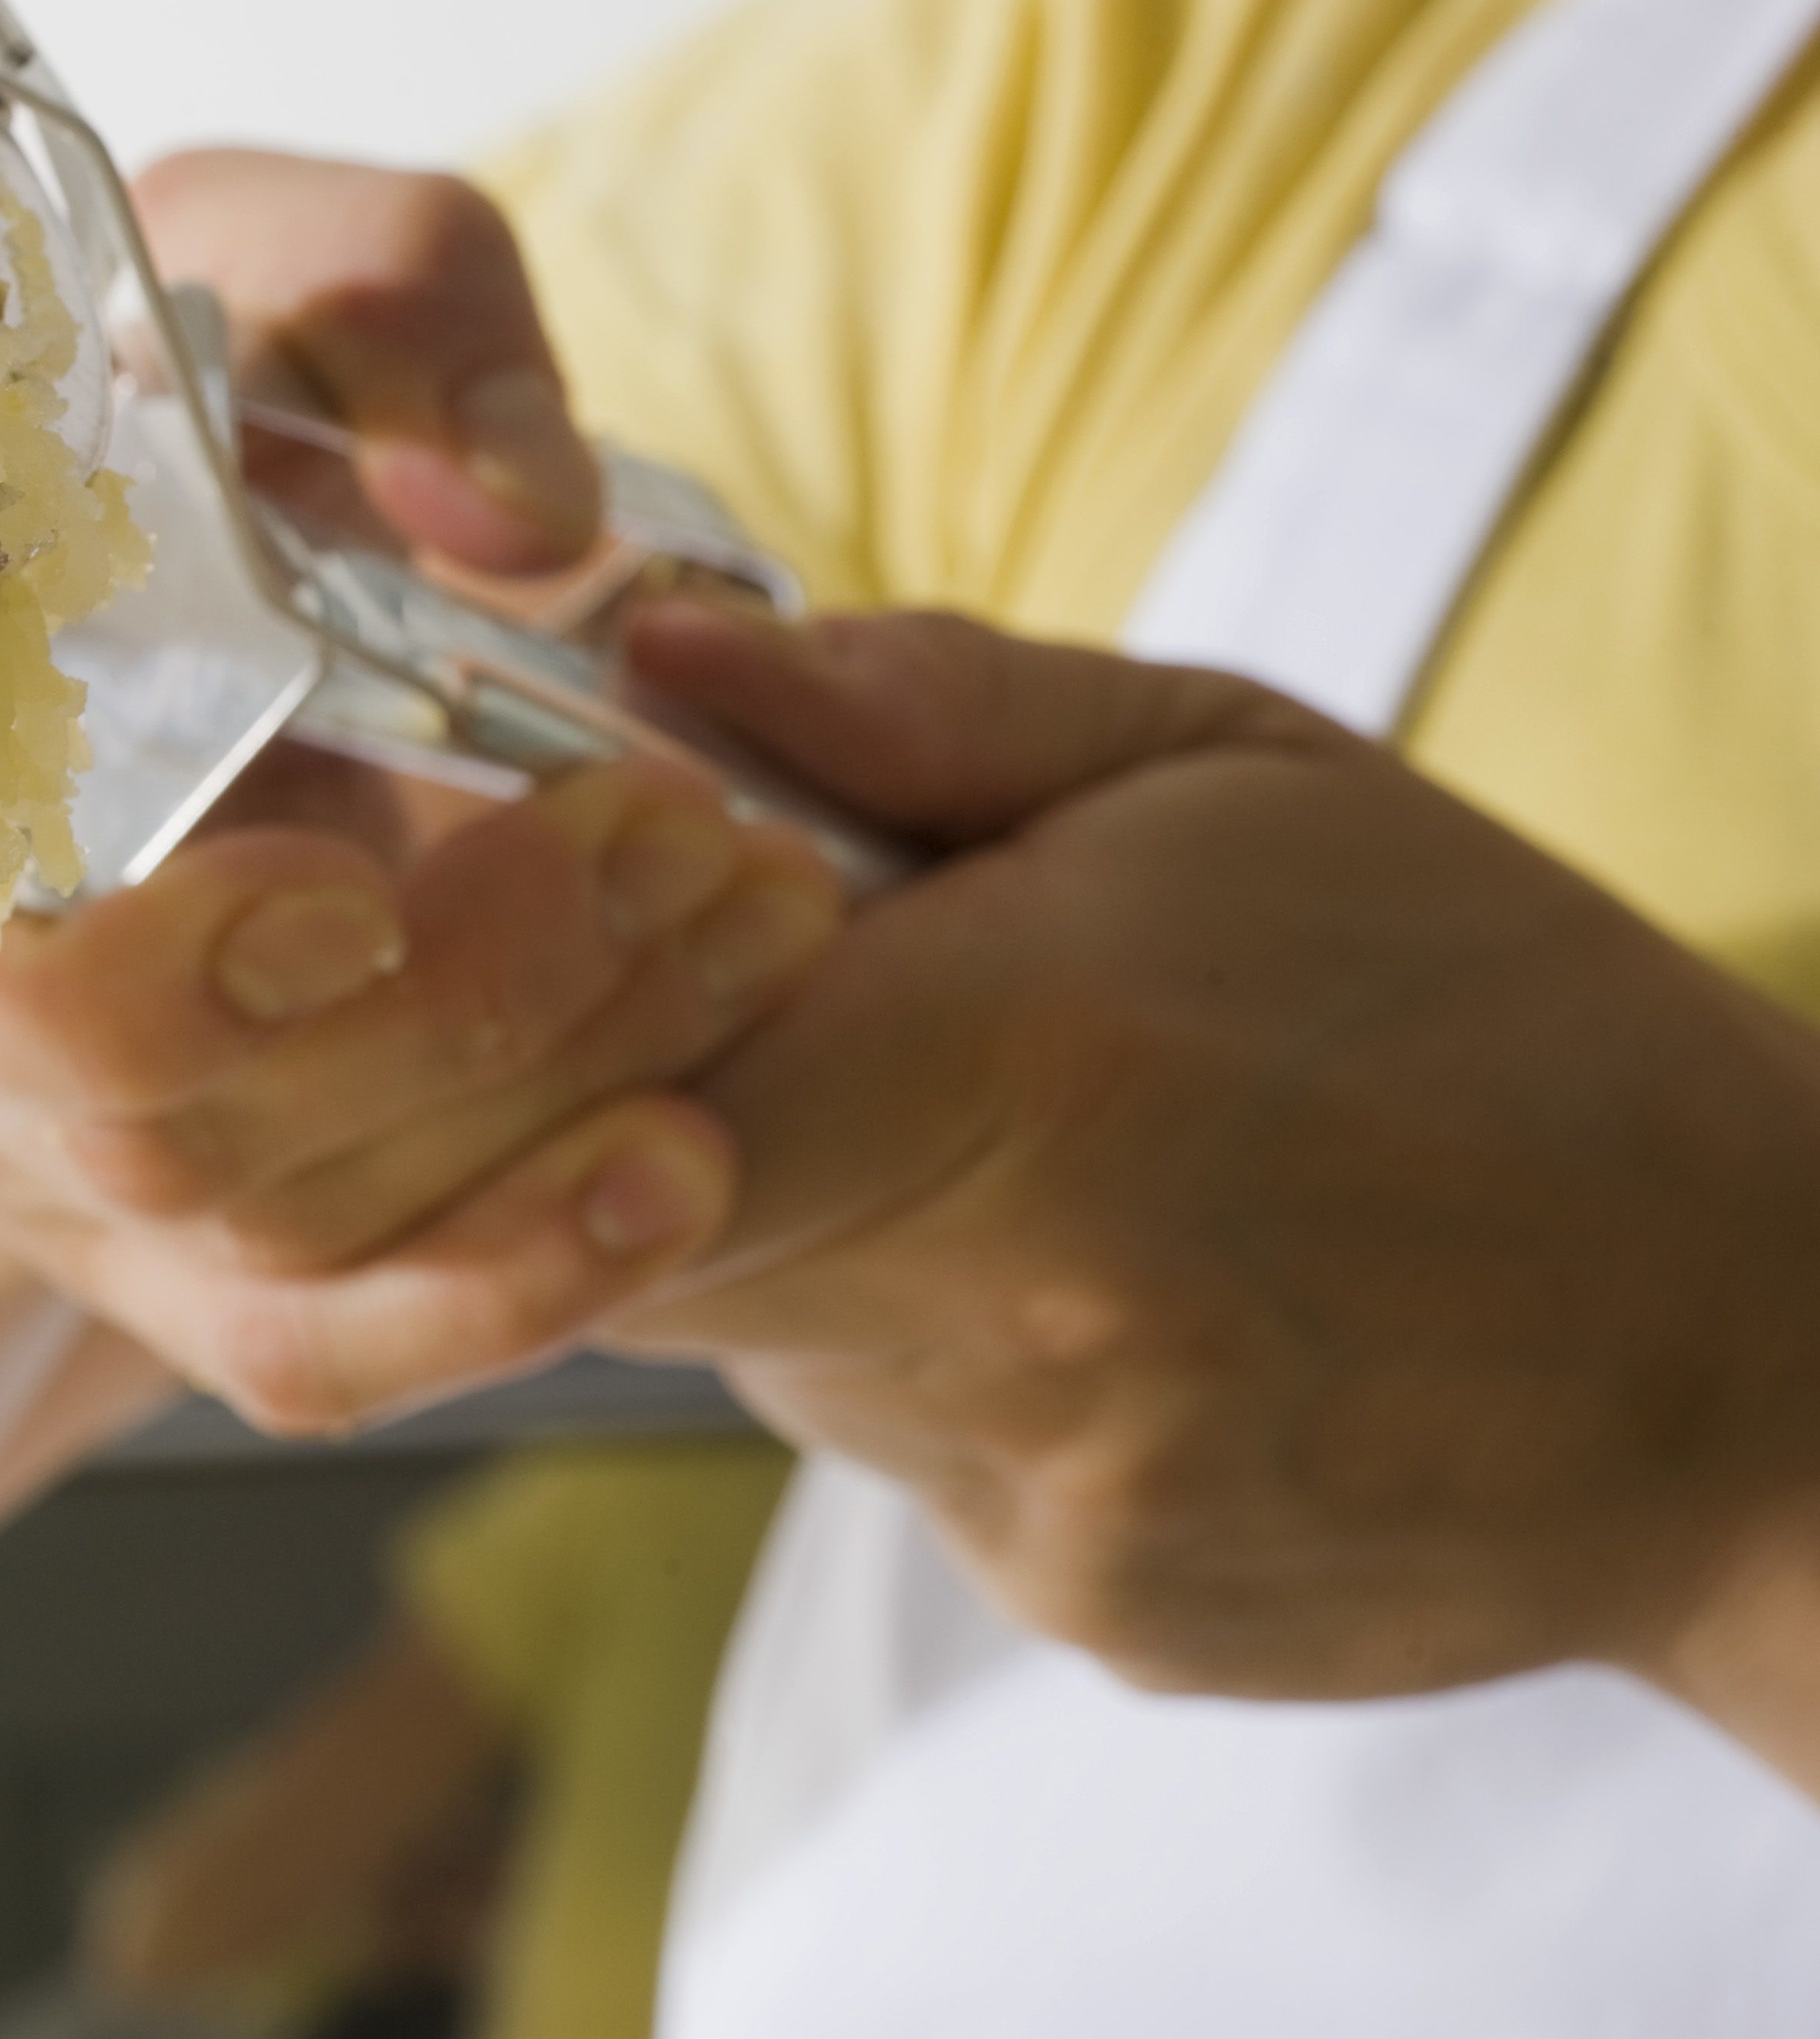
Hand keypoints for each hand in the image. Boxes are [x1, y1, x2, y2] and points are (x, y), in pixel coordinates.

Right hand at [0, 151, 841, 1436]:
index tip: (351, 885)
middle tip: (680, 829)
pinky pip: (325, 1353)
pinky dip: (510, 1286)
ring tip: (760, 916)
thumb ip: (396, 306)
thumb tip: (514, 521)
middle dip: (469, 1008)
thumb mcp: (287, 263)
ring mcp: (75, 1166)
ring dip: (554, 1100)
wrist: (216, 542)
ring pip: (295, 1245)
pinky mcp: (200, 1251)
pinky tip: (682, 1163)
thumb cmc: (217, 391)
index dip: (166, 988)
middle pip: (189, 1143)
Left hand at [611, 601, 1819, 1780]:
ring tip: (1042, 1152)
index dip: (555, 1014)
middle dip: (663, 1109)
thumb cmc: (1500, 1011)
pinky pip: (907, 1452)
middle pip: (636, 1226)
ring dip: (819, 1224)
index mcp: (1027, 1061)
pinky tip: (1132, 1294)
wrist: (1757, 1355)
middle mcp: (1011, 1307)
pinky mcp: (1078, 1603)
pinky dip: (951, 1360)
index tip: (609, 940)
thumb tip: (652, 652)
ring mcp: (1042, 1489)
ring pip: (767, 1337)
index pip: (611, 1078)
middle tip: (837, 1023)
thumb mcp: (1236, 769)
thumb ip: (921, 703)